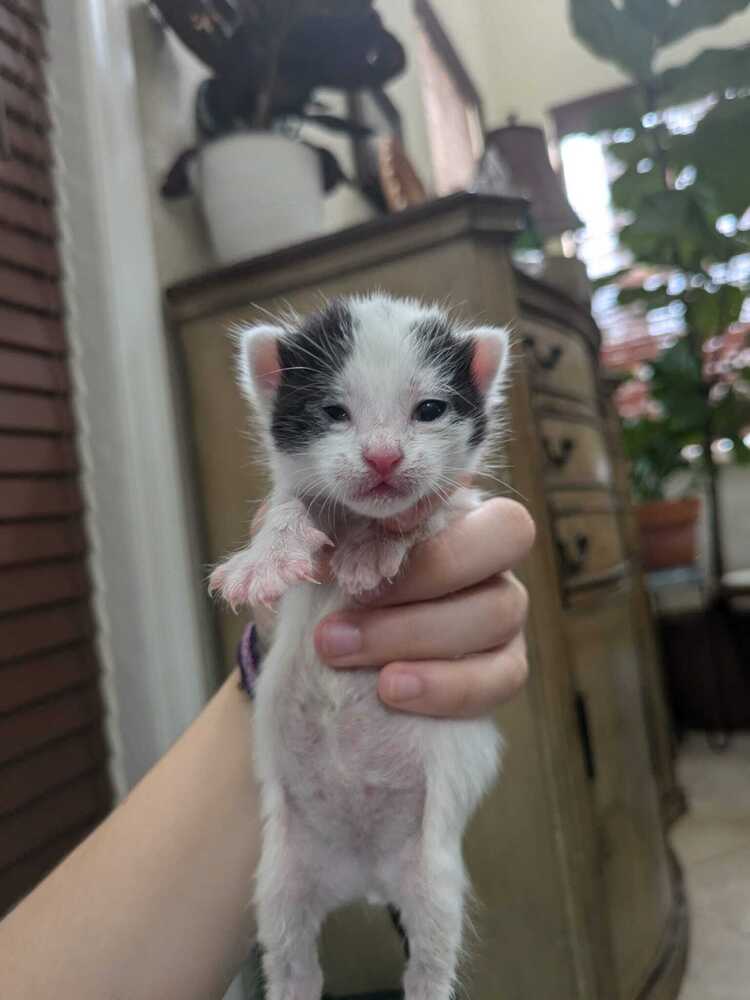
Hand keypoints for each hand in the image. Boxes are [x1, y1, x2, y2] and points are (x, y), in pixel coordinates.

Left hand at [313, 499, 534, 717]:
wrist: (319, 662)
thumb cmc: (322, 592)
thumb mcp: (304, 553)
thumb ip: (301, 526)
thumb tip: (305, 527)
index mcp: (446, 510)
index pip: (464, 486)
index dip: (426, 504)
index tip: (369, 531)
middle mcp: (488, 554)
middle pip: (506, 534)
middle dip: (429, 568)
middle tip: (355, 595)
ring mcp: (504, 611)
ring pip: (499, 609)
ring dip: (416, 632)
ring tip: (343, 650)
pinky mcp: (506, 669)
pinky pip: (502, 676)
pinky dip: (445, 685)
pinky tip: (389, 690)